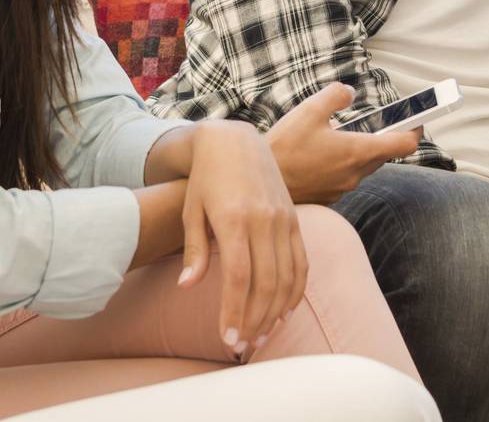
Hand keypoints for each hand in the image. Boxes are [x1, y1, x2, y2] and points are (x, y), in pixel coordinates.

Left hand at [178, 121, 306, 354]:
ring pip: (287, 277)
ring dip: (276, 312)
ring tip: (262, 336)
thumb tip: (187, 286)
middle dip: (255, 320)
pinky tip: (284, 312)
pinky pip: (301, 262)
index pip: (239, 277)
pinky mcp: (294, 219)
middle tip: (243, 346)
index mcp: (234, 218)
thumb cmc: (206, 178)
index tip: (228, 339)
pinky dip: (296, 291)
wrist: (235, 141)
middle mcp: (263, 220)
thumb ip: (194, 250)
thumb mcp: (191, 210)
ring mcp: (283, 219)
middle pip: (266, 283)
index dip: (235, 312)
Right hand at [266, 83, 420, 204]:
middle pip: (382, 155)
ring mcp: (342, 188)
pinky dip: (341, 164)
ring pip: (362, 166)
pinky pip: (344, 177)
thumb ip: (335, 96)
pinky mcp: (328, 196)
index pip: (403, 144)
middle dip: (381, 138)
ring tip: (336, 136)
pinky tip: (320, 154)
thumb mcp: (309, 110)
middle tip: (373, 123)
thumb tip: (348, 93)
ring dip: (358, 151)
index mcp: (357, 151)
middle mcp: (355, 173)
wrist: (260, 183)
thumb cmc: (284, 147)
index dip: (414, 131)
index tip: (416, 120)